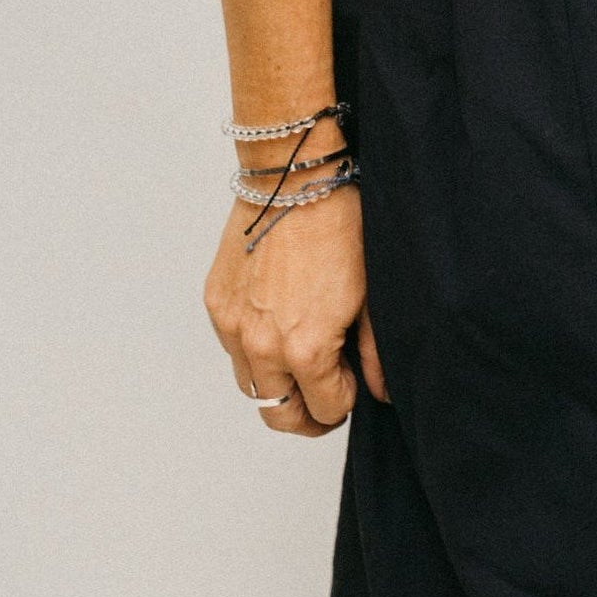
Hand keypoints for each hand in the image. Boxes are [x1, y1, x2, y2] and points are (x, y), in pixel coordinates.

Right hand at [204, 188, 389, 437]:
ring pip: (251, 387)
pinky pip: (232, 350)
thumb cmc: (340, 228)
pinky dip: (254, 353)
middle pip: (278, 415)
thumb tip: (381, 391)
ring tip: (304, 366)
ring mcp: (232, 324)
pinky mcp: (216, 303)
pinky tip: (279, 330)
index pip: (325, 409)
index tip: (353, 388)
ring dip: (278, 387)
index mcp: (304, 349)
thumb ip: (375, 355)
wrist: (295, 179)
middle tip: (326, 403)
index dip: (345, 404)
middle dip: (307, 417)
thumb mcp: (372, 297)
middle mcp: (260, 345)